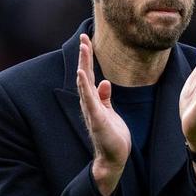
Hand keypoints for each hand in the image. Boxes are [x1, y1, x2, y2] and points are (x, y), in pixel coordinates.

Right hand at [76, 34, 130, 195]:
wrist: (113, 157)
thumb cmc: (112, 135)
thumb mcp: (109, 111)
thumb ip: (104, 97)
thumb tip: (103, 82)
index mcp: (94, 100)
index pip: (89, 74)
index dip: (87, 57)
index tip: (86, 40)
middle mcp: (89, 103)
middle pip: (85, 75)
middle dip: (84, 56)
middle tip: (83, 37)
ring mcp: (92, 110)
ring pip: (85, 84)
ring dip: (84, 66)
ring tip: (83, 49)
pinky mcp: (97, 118)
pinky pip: (90, 99)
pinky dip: (85, 86)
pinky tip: (82, 74)